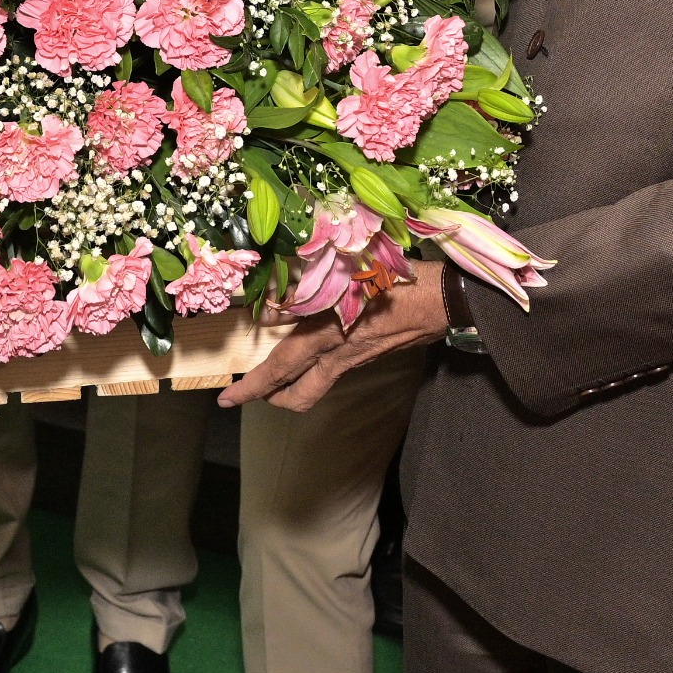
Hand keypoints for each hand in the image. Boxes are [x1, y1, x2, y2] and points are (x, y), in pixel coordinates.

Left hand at [218, 261, 450, 413]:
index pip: (281, 368)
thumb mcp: (345, 275)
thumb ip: (303, 292)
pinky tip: (310, 352)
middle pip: (298, 393)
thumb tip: (269, 313)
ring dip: (290, 387)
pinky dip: (313, 369)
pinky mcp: (372, 356)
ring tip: (272, 379)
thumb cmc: (394, 276)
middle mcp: (341, 355)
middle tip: (242, 397)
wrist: (446, 297)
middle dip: (267, 397)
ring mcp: (358, 359)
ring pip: (316, 387)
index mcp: (329, 335)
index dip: (252, 386)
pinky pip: (334, 371)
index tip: (227, 398)